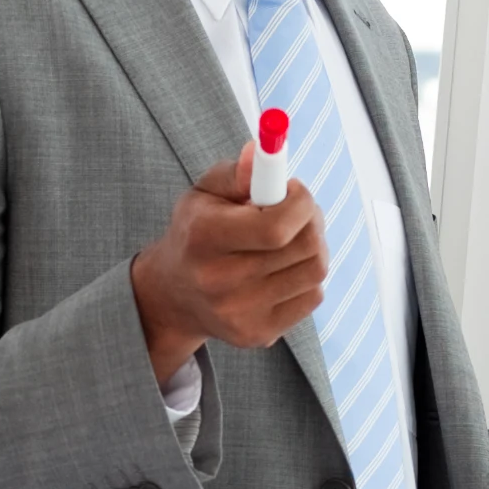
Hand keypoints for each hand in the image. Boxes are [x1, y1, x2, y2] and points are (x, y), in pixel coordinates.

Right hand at [130, 142, 327, 381]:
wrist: (174, 295)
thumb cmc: (196, 232)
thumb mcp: (203, 192)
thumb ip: (236, 172)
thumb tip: (262, 154)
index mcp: (203, 238)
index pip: (276, 227)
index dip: (300, 203)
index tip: (294, 191)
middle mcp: (219, 281)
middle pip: (305, 247)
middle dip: (312, 220)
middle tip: (300, 210)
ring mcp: (240, 313)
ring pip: (315, 271)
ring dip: (314, 246)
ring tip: (292, 238)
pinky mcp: (257, 334)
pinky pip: (312, 296)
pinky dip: (307, 276)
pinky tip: (284, 267)